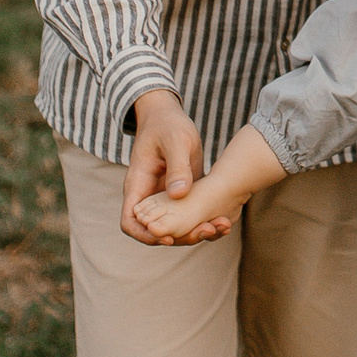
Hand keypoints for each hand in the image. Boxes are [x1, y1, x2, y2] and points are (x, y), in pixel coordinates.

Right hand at [121, 90, 220, 244]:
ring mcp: (165, 198)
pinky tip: (225, 220)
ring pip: (175, 226)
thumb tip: (179, 194)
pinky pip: (189, 216)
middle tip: (208, 231)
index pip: (130, 222)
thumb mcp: (175, 141)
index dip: (146, 235)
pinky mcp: (182, 196)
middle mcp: (149, 197)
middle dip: (181, 237)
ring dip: (196, 232)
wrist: (170, 117)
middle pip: (157, 231)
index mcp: (138, 186)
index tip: (168, 238)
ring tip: (222, 226)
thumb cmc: (168, 125)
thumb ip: (177, 166)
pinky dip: (204, 221)